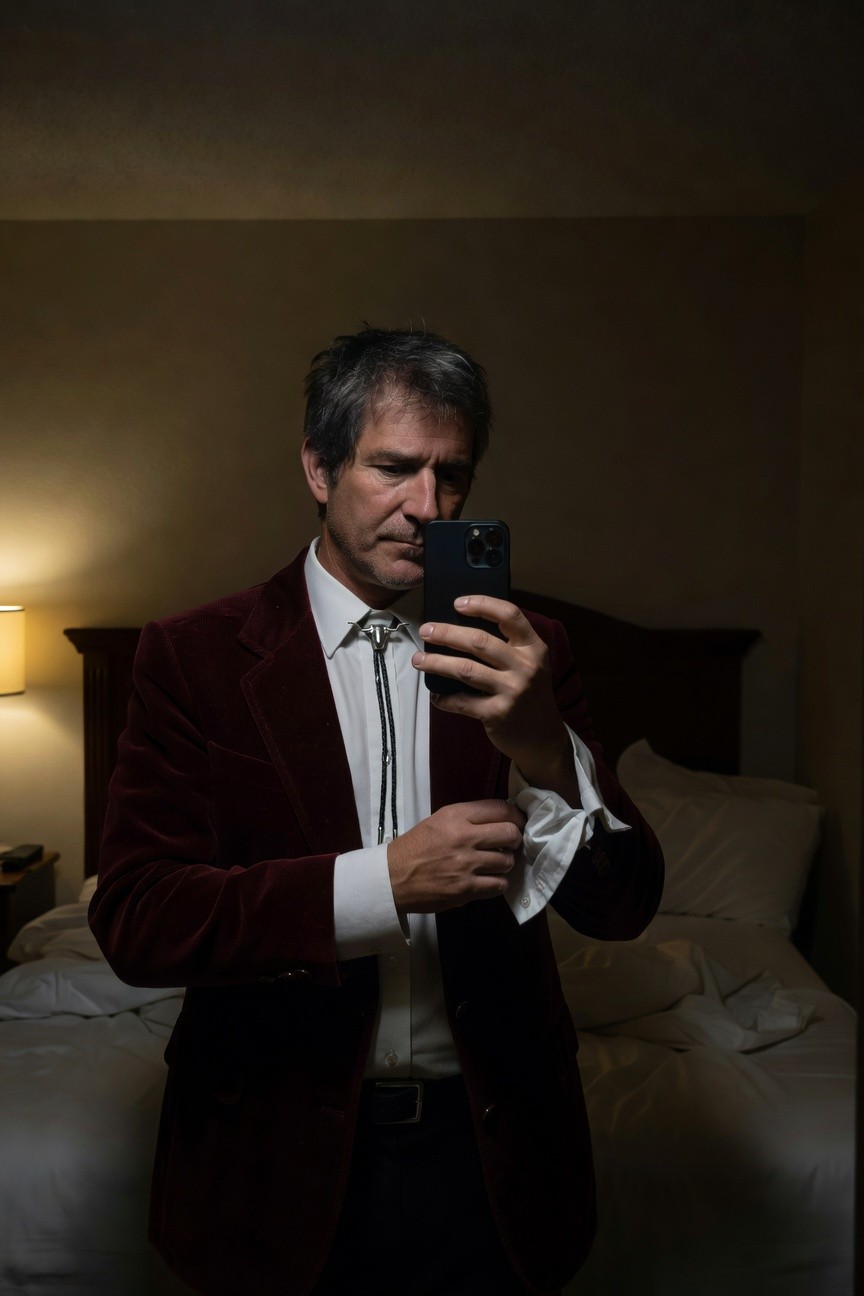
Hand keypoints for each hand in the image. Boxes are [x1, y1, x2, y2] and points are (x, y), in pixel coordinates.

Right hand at [387, 800, 525, 913]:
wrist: (393, 878)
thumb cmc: (416, 847)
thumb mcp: (439, 821)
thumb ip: (468, 819)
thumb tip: (501, 820)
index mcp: (455, 816)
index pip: (500, 809)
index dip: (516, 816)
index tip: (518, 822)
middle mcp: (464, 837)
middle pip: (510, 834)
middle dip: (515, 839)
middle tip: (511, 844)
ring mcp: (466, 865)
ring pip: (508, 861)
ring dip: (506, 863)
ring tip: (497, 864)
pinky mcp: (466, 889)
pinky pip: (499, 885)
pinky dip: (498, 883)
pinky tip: (490, 880)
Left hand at [412, 596, 577, 797]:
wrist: (544, 738)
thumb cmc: (530, 695)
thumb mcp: (531, 665)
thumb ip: (508, 647)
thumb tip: (460, 628)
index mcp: (534, 648)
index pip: (510, 615)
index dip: (482, 604)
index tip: (457, 603)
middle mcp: (525, 667)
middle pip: (479, 641)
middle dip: (447, 633)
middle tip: (426, 630)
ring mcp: (512, 691)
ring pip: (465, 669)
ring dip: (437, 662)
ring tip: (418, 659)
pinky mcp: (498, 713)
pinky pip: (462, 701)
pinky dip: (444, 698)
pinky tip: (435, 695)